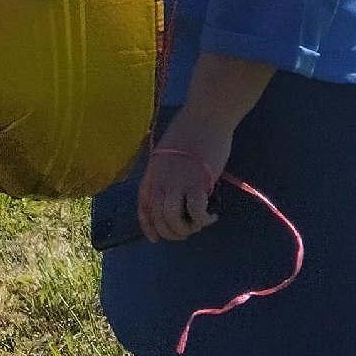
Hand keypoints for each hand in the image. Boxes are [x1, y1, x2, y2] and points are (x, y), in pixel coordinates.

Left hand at [139, 124, 231, 242]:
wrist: (205, 117)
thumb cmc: (189, 131)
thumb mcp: (168, 153)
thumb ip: (166, 173)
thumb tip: (174, 193)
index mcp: (152, 173)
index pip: (143, 206)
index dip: (148, 226)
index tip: (155, 238)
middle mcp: (160, 180)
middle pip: (159, 218)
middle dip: (172, 232)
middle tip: (188, 230)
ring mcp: (177, 182)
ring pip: (173, 219)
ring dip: (186, 229)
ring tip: (199, 224)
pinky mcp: (197, 182)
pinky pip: (195, 212)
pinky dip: (203, 220)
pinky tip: (211, 216)